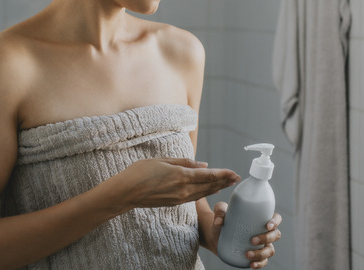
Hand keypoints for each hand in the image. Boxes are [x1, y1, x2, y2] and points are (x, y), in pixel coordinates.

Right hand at [118, 158, 238, 208]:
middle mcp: (183, 189)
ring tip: (228, 184)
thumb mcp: (162, 160)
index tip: (234, 172)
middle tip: (237, 178)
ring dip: (217, 188)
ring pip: (203, 193)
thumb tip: (203, 165)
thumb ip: (184, 162)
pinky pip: (194, 197)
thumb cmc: (140, 172)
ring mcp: (179, 198)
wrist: (126, 193)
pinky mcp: (174, 203)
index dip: (223, 174)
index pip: (208, 175)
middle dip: (224, 181)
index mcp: (181, 176)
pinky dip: (205, 193)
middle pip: (209, 186)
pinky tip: (210, 190)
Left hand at [210, 202, 281, 268]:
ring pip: (270, 250)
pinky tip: (251, 264)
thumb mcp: (221, 211)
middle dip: (266, 238)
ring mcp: (261, 244)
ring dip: (261, 254)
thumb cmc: (223, 220)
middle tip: (252, 240)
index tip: (267, 225)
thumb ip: (220, 211)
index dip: (275, 221)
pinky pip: (263, 261)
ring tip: (247, 254)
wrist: (216, 235)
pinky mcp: (255, 255)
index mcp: (260, 218)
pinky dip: (259, 264)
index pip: (276, 218)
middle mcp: (264, 231)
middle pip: (276, 235)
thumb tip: (219, 221)